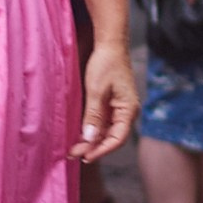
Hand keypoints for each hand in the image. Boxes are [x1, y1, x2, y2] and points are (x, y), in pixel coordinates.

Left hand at [74, 40, 138, 161]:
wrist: (110, 45)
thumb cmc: (107, 64)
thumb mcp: (96, 91)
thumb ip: (94, 116)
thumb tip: (90, 138)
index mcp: (129, 110)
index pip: (118, 138)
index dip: (102, 150)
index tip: (86, 156)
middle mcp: (127, 113)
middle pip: (111, 138)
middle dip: (93, 147)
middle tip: (74, 154)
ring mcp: (119, 110)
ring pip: (106, 132)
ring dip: (91, 141)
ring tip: (74, 149)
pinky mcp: (111, 105)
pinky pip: (102, 123)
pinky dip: (91, 130)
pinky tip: (80, 136)